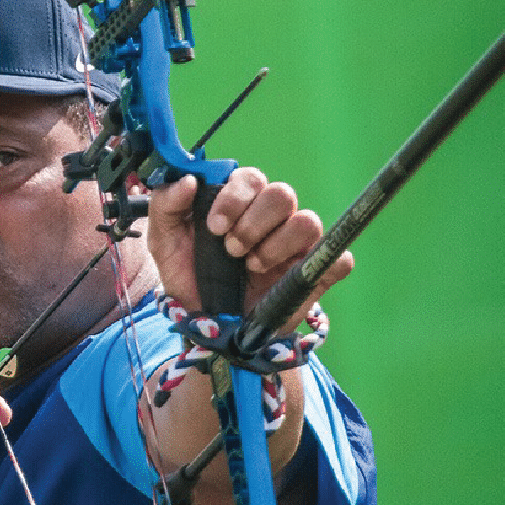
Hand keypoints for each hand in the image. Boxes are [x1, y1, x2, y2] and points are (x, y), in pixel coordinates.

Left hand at [147, 168, 353, 335]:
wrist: (207, 326)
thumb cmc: (189, 276)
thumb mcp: (164, 242)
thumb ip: (165, 205)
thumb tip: (187, 179)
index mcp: (240, 201)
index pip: (250, 178)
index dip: (234, 198)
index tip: (214, 227)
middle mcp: (271, 216)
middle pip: (282, 194)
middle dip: (253, 224)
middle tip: (232, 250)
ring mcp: (296, 244)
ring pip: (307, 221)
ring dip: (275, 246)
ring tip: (251, 267)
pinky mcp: (315, 271)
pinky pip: (339, 256)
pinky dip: (320, 263)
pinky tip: (288, 277)